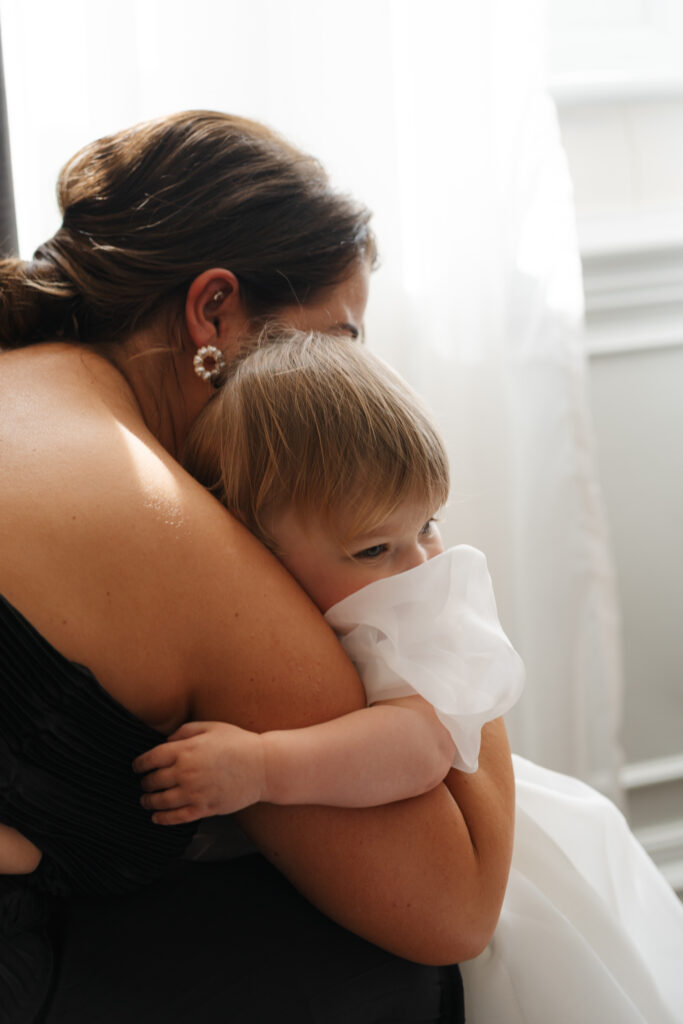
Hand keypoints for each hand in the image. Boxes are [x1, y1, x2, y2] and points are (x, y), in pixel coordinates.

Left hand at [132, 721, 265, 824]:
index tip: (137, 767)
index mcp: (185, 749)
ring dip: (148, 801)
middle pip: (153, 780)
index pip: (151, 758)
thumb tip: (165, 742)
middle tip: (143, 783)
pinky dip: (162, 819)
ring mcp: (194, 792)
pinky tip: (156, 817)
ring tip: (145, 800)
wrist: (263, 766)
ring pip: (161, 801)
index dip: (139, 764)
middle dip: (144, 782)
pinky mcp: (204, 808)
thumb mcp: (211, 727)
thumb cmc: (238, 742)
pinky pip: (176, 817)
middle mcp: (185, 772)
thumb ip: (184, 731)